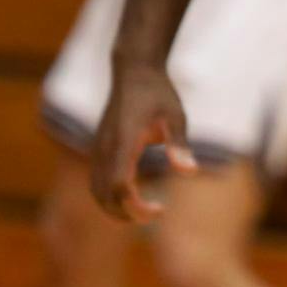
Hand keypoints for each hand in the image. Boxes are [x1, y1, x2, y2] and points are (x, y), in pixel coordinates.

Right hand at [90, 64, 198, 221]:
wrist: (133, 72)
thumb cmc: (158, 94)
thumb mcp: (176, 117)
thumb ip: (179, 145)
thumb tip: (190, 172)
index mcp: (124, 141)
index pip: (121, 185)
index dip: (136, 206)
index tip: (160, 210)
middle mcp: (106, 148)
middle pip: (105, 195)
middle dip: (127, 213)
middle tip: (155, 214)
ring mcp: (98, 149)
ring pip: (96, 191)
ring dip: (115, 208)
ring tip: (144, 211)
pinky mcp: (98, 148)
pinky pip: (96, 181)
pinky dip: (109, 197)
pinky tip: (131, 197)